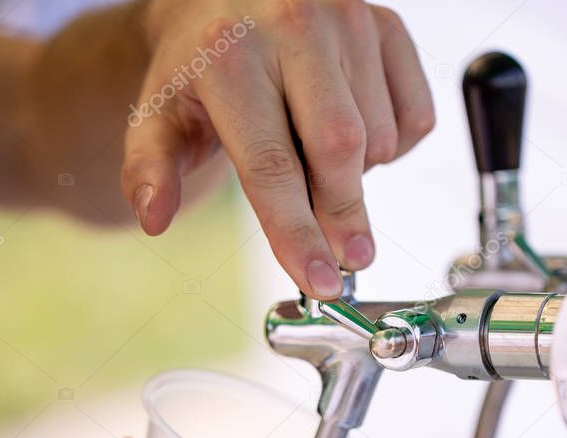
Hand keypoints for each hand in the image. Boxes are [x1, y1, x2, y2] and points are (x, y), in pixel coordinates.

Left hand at [124, 0, 434, 298]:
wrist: (225, 1)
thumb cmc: (198, 68)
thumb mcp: (158, 116)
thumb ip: (150, 169)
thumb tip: (154, 218)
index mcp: (230, 55)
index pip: (272, 166)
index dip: (299, 233)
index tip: (322, 281)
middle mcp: (293, 24)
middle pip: (338, 152)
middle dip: (344, 216)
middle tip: (347, 255)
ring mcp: (347, 19)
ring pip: (379, 138)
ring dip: (360, 173)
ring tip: (320, 159)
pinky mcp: (386, 23)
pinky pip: (415, 117)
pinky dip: (393, 144)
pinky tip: (356, 131)